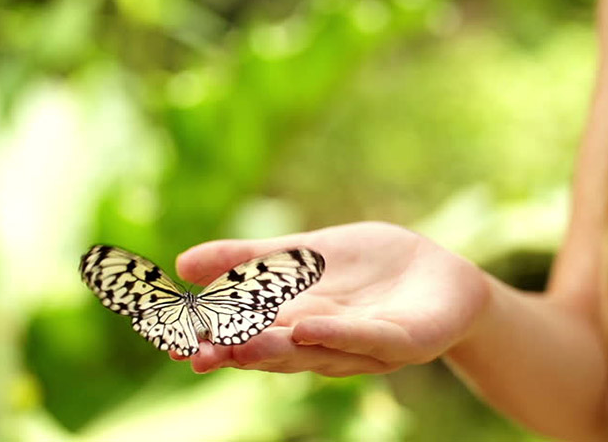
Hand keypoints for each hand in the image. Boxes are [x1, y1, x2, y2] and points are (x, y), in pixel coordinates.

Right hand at [169, 221, 489, 375]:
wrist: (439, 275)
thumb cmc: (367, 268)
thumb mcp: (302, 254)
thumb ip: (248, 259)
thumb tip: (181, 264)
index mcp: (294, 319)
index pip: (245, 330)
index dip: (210, 334)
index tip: (168, 337)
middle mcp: (322, 340)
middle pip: (272, 348)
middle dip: (233, 351)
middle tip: (191, 353)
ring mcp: (362, 344)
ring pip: (313, 350)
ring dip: (274, 350)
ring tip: (235, 345)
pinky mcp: (403, 340)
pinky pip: (367, 338)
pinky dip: (335, 335)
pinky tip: (305, 327)